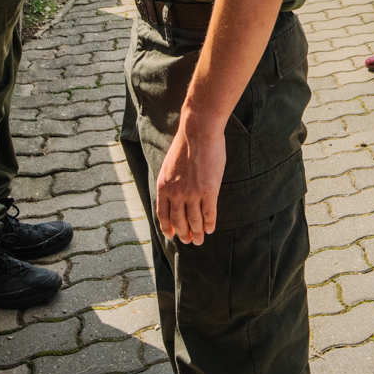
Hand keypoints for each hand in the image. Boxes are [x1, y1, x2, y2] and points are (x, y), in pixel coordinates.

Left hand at [155, 120, 225, 244]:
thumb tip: (174, 197)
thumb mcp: (169, 166)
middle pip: (178, 221)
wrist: (198, 132)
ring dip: (197, 233)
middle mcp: (176, 193)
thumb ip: (170, 183)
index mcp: (163, 186)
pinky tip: (210, 229)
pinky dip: (209, 224)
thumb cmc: (186, 145)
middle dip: (183, 234)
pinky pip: (209, 213)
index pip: (163, 214)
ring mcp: (192, 193)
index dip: (168, 228)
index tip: (172, 235)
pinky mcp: (209, 190)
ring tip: (200, 240)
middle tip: (189, 241)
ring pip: (194, 221)